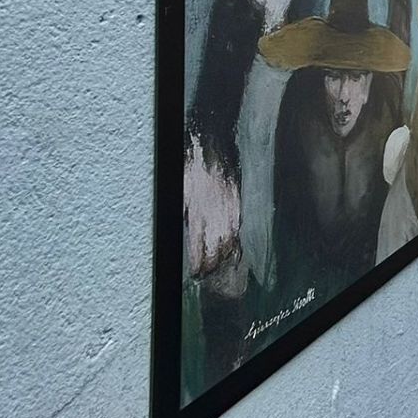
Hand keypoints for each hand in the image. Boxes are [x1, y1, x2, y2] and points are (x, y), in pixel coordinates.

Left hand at [183, 137, 242, 278]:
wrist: (210, 143)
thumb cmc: (191, 166)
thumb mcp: (180, 193)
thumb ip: (185, 216)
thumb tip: (189, 235)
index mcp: (198, 212)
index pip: (200, 248)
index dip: (199, 264)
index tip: (196, 273)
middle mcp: (215, 213)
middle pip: (217, 249)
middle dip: (212, 264)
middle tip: (206, 273)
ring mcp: (229, 207)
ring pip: (230, 239)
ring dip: (225, 255)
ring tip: (220, 264)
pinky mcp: (237, 200)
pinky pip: (238, 225)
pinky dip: (236, 238)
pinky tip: (233, 245)